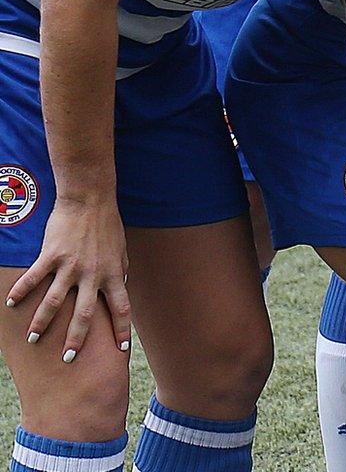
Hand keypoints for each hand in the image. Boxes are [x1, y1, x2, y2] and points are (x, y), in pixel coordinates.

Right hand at [7, 197, 130, 359]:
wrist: (90, 200)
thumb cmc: (107, 226)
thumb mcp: (120, 251)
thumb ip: (117, 273)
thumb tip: (119, 288)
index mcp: (112, 274)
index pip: (121, 308)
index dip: (122, 329)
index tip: (122, 349)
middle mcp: (92, 275)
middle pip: (85, 314)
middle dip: (77, 338)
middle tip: (69, 358)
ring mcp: (71, 266)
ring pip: (55, 301)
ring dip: (43, 322)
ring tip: (33, 338)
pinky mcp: (52, 255)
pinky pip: (34, 278)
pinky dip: (21, 291)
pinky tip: (10, 304)